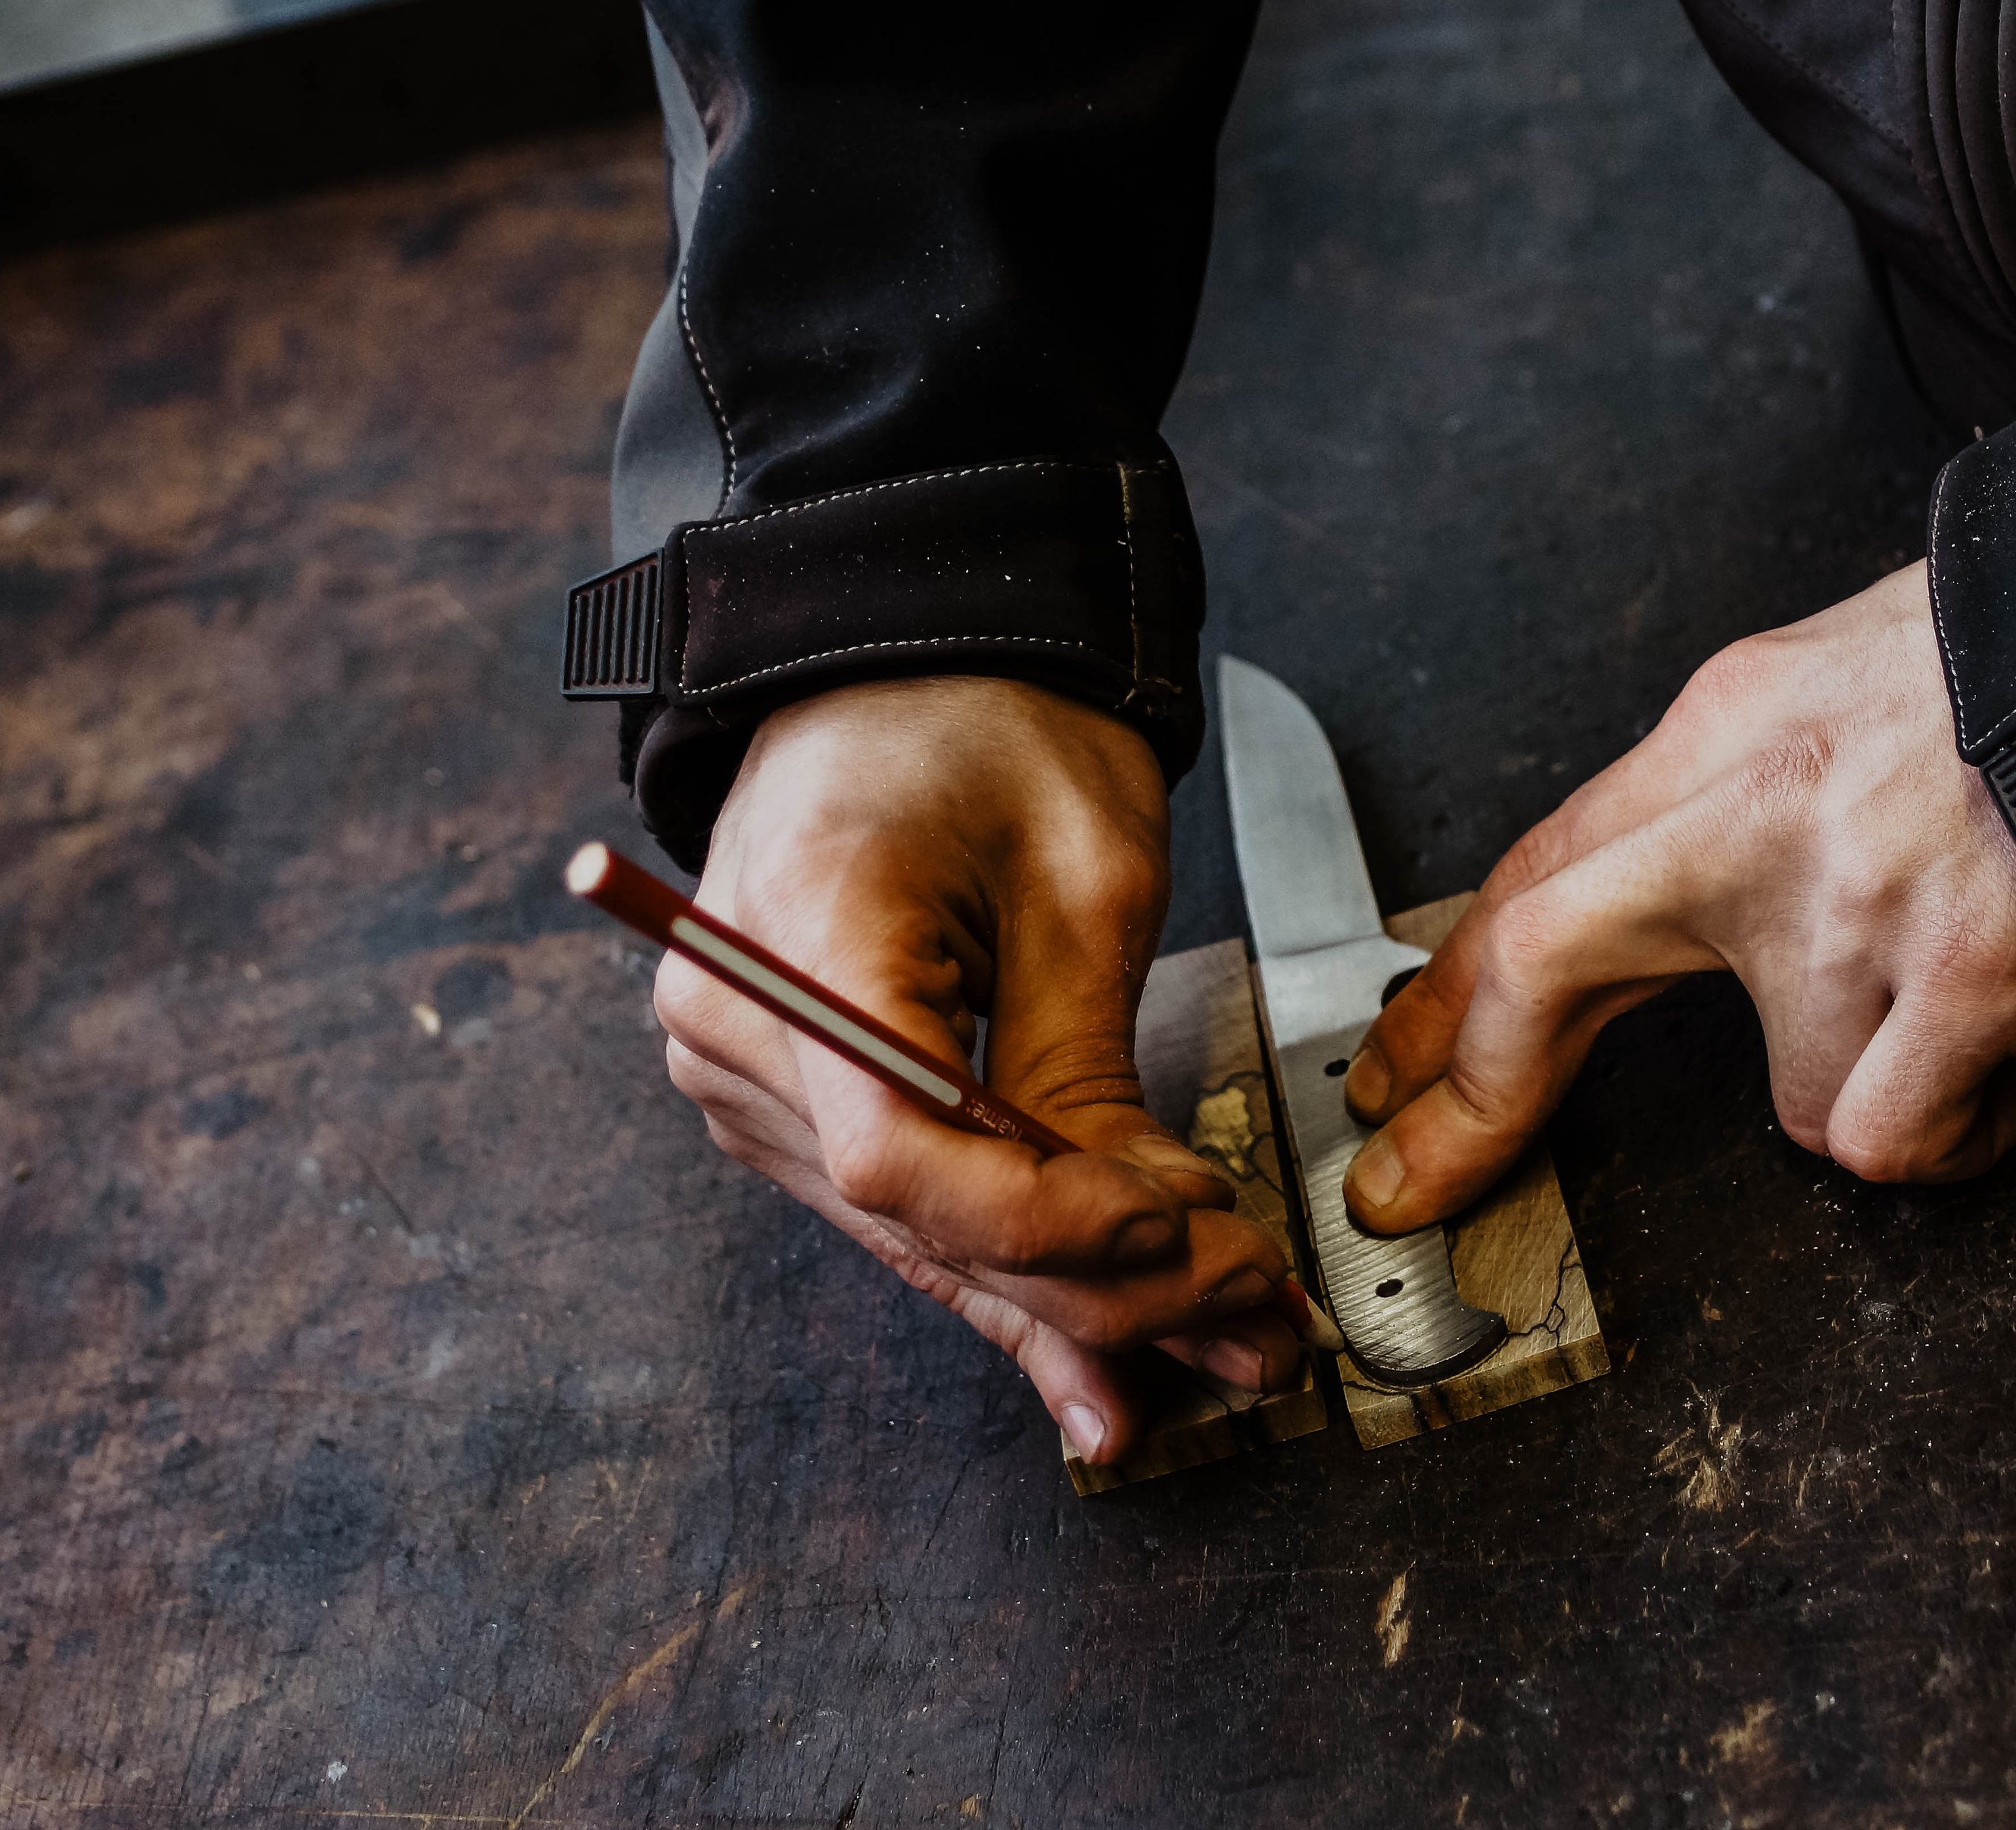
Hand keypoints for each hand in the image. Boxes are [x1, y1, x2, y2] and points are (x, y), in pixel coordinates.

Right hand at [653, 676, 1306, 1461]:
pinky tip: (1102, 1370)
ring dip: (1077, 1307)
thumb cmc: (991, 723)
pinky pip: (909, 1215)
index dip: (1047, 1221)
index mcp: (799, 931)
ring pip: (922, 1241)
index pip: (900, 1148)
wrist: (910, 664)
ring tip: (1224, 1349)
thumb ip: (1089, 1070)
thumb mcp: (1081, 880)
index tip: (1179, 1236)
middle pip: (921, 1218)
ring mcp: (748, 1069)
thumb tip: (1157, 1238)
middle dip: (1106, 1289)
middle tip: (1258, 1325)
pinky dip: (1016, 1276)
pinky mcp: (793, 1100)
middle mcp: (737, 1020)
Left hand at [1340, 563, 2015, 1227]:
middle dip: (1467, 1100)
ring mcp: (1858, 907)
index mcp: (1722, 735)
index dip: (1450, 987)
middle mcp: (1758, 816)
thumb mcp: (1836, 686)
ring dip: (1882, 1088)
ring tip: (1971, 1015)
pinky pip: (1901, 1141)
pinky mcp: (1968, 980)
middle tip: (1414, 1176)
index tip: (1397, 1066)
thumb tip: (1677, 914)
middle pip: (1545, 966)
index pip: (1537, 873)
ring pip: (1797, 1106)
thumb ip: (1740, 799)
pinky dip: (1969, 1130)